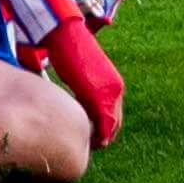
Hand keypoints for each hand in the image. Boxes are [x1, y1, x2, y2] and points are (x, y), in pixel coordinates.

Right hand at [45, 17, 126, 144]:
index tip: (96, 139)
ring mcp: (109, 91)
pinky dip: (98, 133)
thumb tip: (80, 108)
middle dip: (105, 135)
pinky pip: (102, 120)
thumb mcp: (84, 78)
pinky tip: (89, 139)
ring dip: (101, 136)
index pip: (114, 114)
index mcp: (114, 84)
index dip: (106, 129)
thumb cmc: (70, 55)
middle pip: (115, 121)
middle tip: (94, 146)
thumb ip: (88, 93)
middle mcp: (116, 89)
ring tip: (91, 146)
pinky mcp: (98, 93)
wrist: (67, 36)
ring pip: (110, 123)